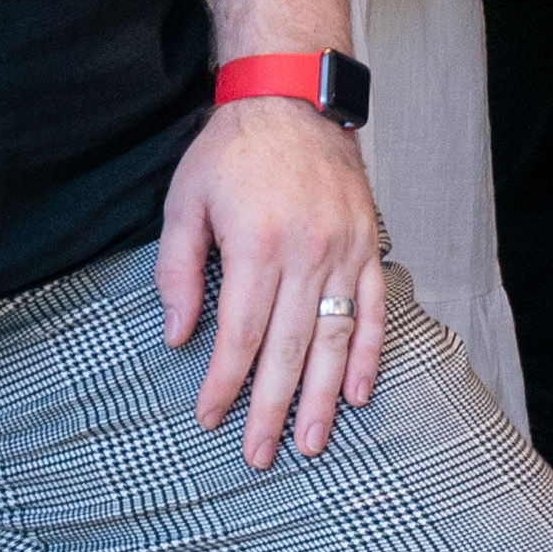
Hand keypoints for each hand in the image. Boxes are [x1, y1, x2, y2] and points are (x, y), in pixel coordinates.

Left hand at [154, 96, 386, 466]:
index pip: (239, 333)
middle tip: (260, 456)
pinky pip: (374, 307)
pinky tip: (360, 392)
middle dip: (272, 408)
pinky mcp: (368, 243)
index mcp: (255, 244)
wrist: (292, 96)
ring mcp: (343, 249)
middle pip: (288, 347)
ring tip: (312, 442)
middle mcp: (304, 251)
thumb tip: (178, 334)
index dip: (224, 382)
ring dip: (324, 396)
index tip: (211, 419)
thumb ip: (178, 271)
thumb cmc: (231, 150)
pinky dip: (370, 353)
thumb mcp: (184, 202)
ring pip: (334, 337)